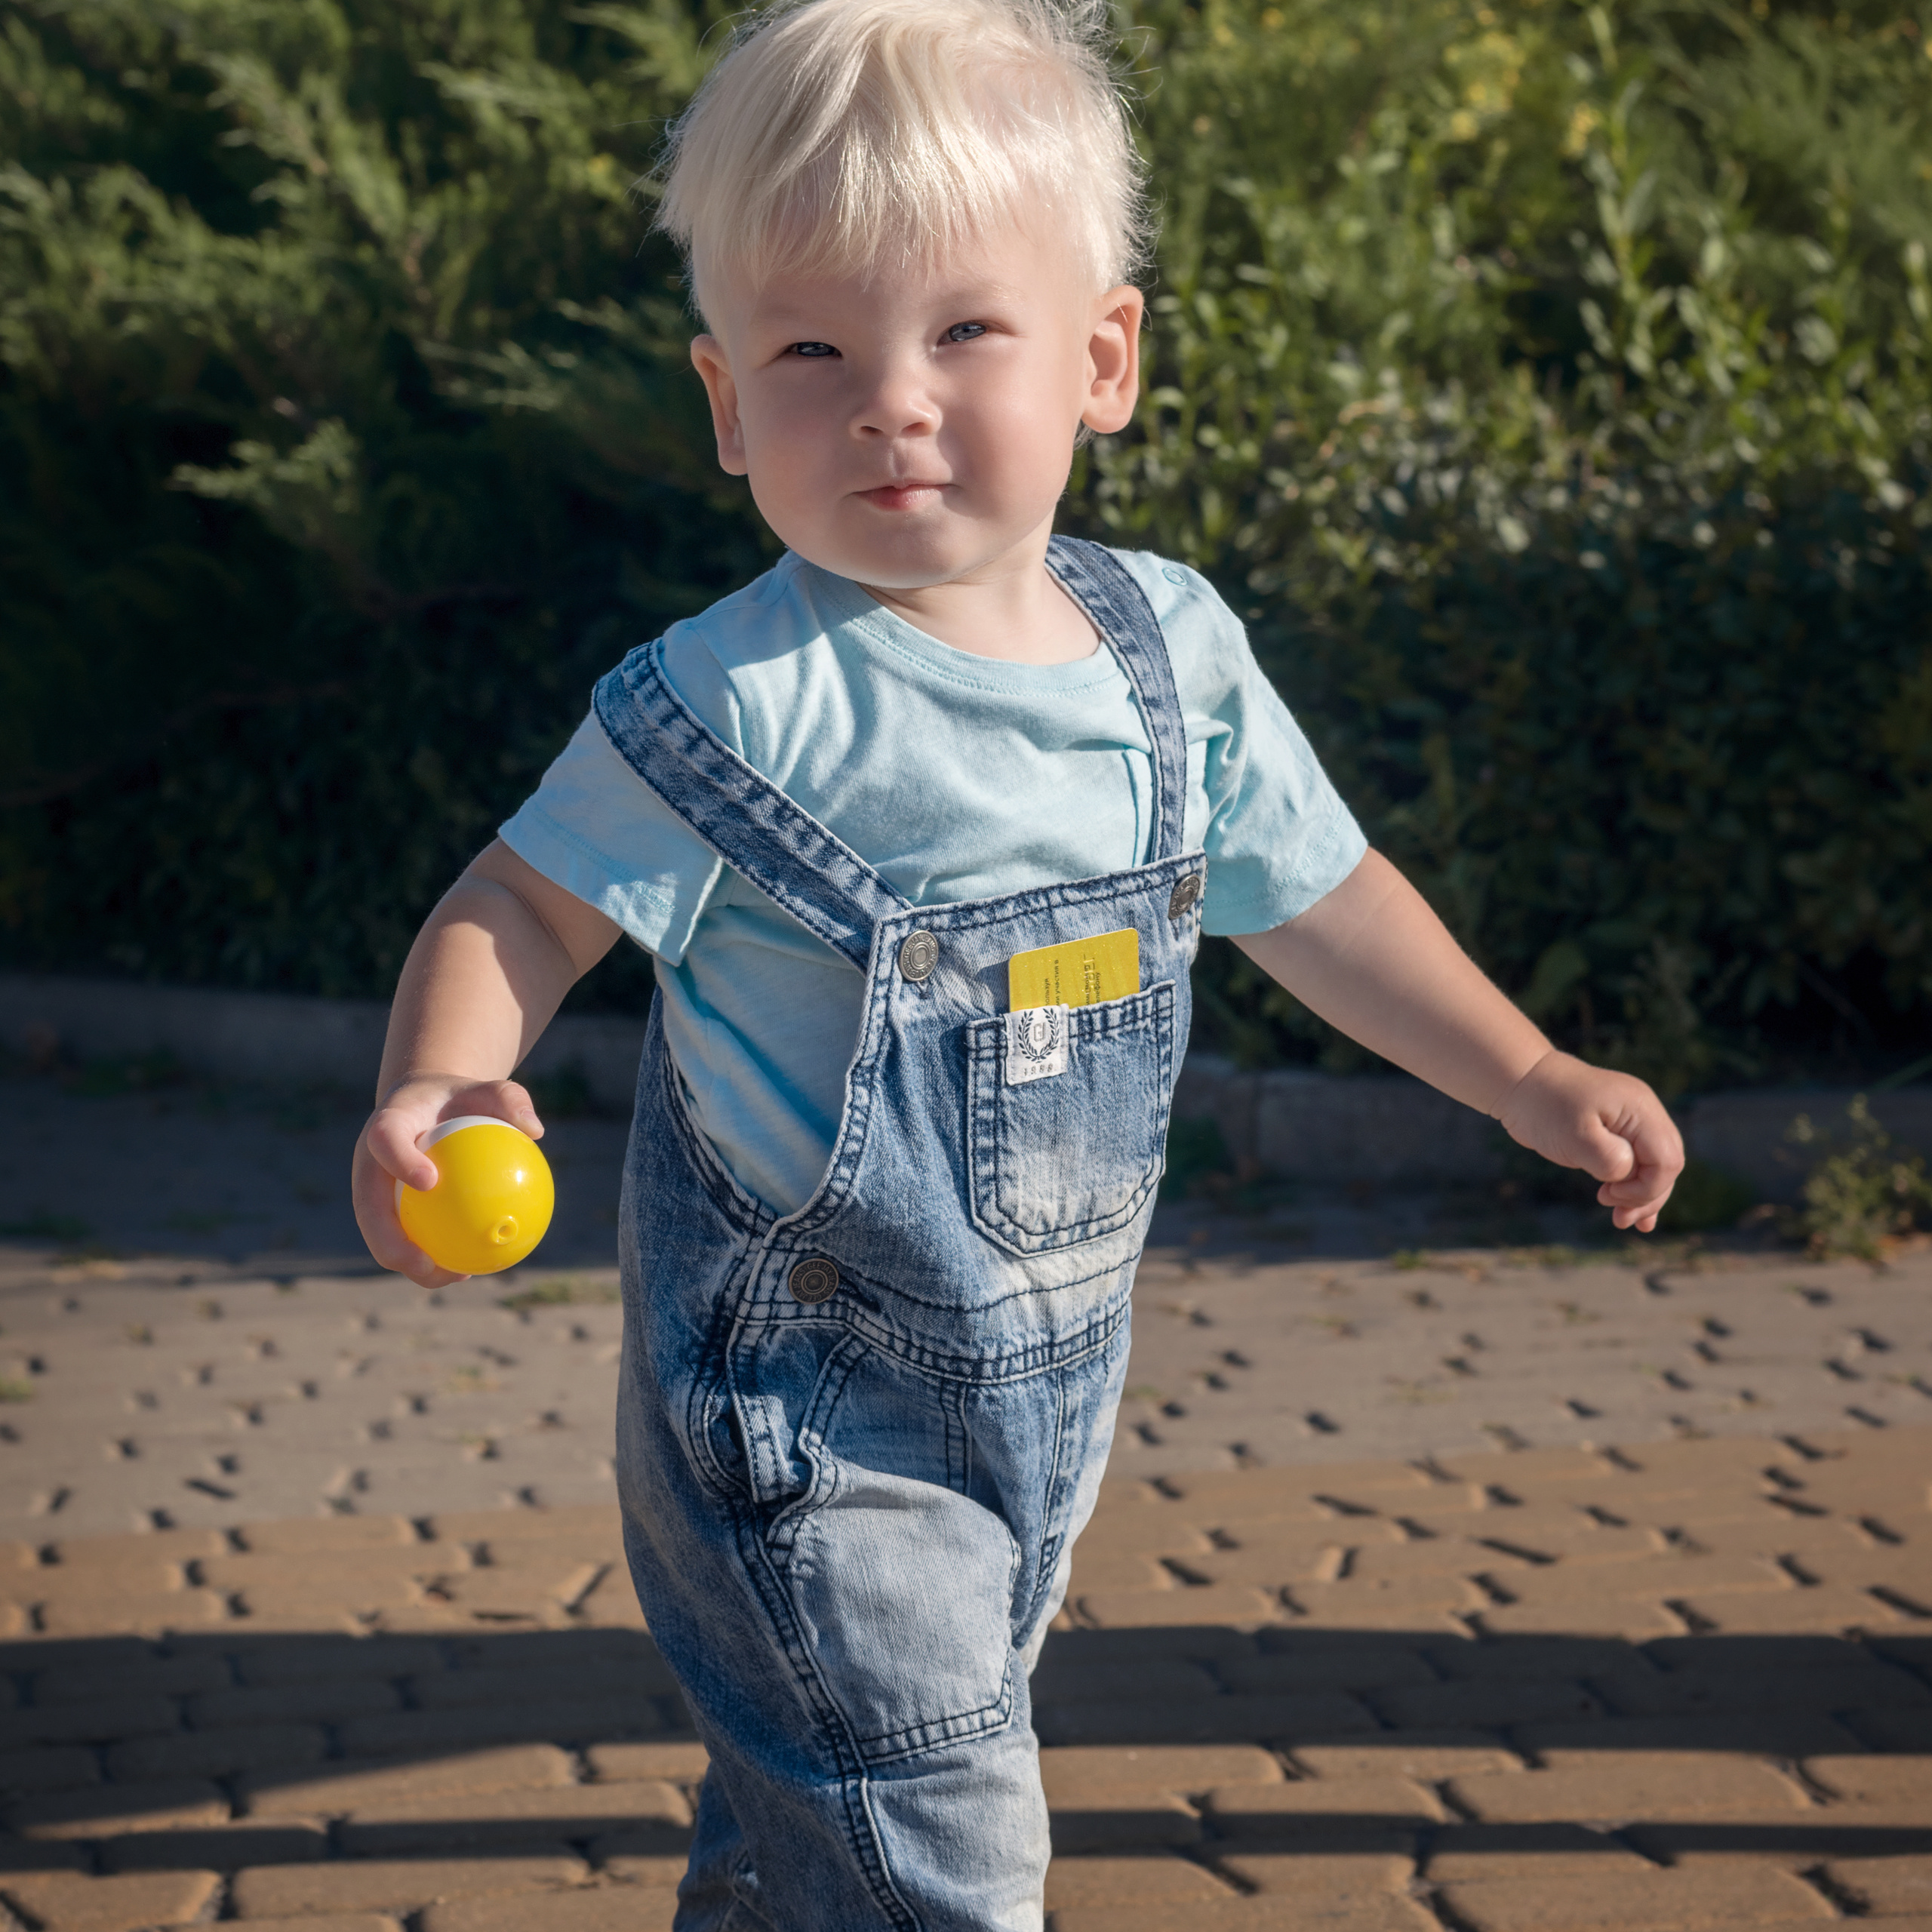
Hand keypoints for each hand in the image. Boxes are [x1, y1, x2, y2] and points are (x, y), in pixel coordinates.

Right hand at [351, 1074, 545, 1286]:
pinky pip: (407, 1239)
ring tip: (452, 1276)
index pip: (385, 1140)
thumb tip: (536, 1130)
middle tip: (424, 1261)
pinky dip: (432, 1259)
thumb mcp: (490, 1090)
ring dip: (409, 1263)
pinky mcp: (386, 1211)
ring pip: (381, 1234)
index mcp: (387, 1124)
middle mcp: (370, 1161)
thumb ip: (510, 1100)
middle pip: (367, 1206)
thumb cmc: (465, 1100)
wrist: (429, 1108)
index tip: (429, 1181)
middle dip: (388, 1240)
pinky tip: (468, 1271)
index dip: (399, 1161)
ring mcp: (373, 1190)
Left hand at [1495, 1050, 1683, 1233]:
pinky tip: (1630, 1212)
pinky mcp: (1616, 1132)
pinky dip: (1634, 1187)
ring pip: (1654, 1167)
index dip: (1645, 1188)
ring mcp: (1631, 1122)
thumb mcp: (1575, 1136)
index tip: (1607, 1196)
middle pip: (1666, 1165)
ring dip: (1641, 1196)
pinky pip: (1638, 1162)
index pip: (1666, 1161)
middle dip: (1647, 1197)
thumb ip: (1610, 1158)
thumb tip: (1627, 1174)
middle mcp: (1643, 1113)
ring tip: (1621, 1221)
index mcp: (1640, 1110)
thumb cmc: (1545, 1107)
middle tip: (1619, 1219)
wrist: (1520, 1083)